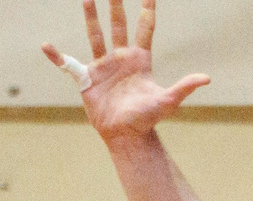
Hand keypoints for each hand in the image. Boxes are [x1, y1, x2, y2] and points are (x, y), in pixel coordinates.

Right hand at [48, 0, 209, 143]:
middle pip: (118, 24)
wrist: (126, 136)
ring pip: (95, 35)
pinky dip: (56, 57)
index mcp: (140, 59)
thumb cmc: (147, 118)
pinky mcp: (87, 79)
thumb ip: (184, 87)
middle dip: (116, 5)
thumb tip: (206, 78)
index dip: (147, 10)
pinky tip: (46, 46)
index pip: (145, 28)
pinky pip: (68, 65)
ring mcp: (103, 66)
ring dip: (91, 18)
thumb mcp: (167, 101)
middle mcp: (121, 57)